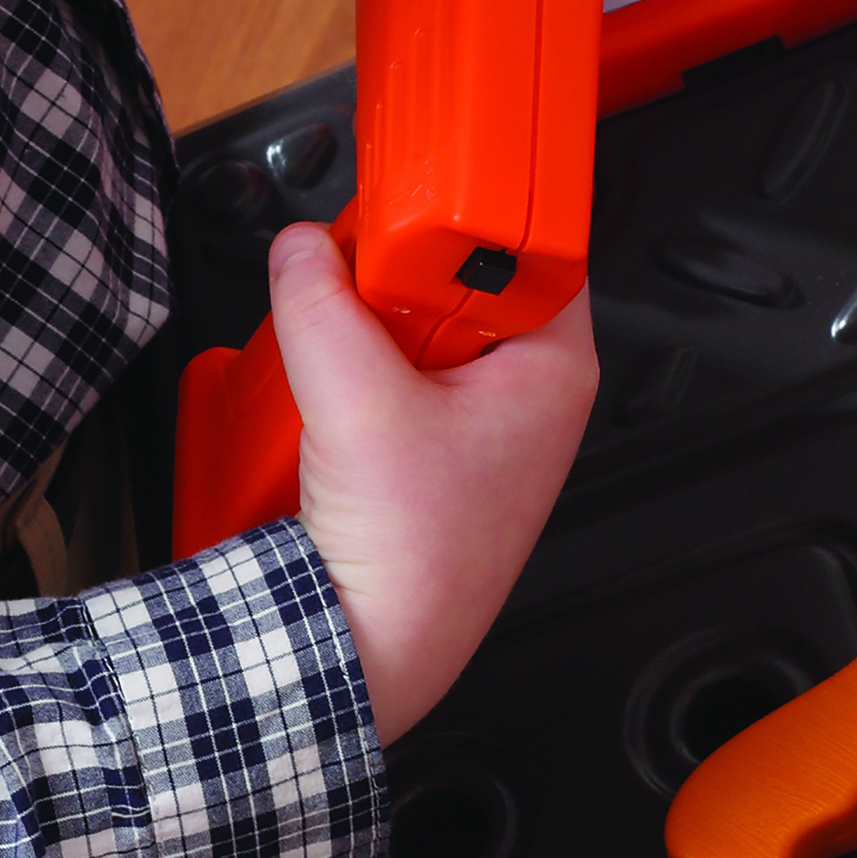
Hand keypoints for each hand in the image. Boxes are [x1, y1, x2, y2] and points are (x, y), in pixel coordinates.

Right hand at [273, 221, 595, 742]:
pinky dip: (358, 374)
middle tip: (360, 285)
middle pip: (466, 282)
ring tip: (340, 351)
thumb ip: (320, 306)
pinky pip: (398, 379)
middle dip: (401, 276)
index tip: (412, 204)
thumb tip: (302, 250)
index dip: (468, 216)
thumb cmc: (412, 563)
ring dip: (370, 328)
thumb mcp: (356, 402)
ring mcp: (484, 431)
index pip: (532, 245)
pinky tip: (328, 395)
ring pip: (424, 331)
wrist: (370, 653)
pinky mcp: (435, 458)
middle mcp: (532, 398)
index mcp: (554, 370)